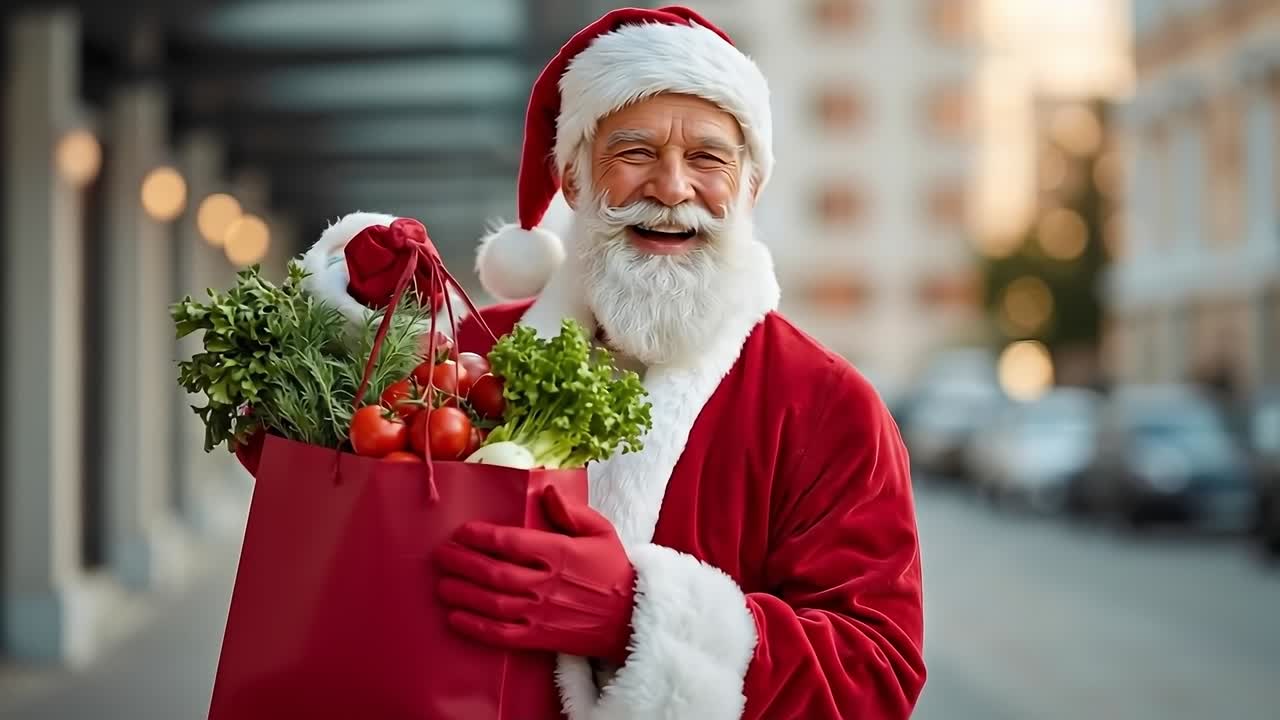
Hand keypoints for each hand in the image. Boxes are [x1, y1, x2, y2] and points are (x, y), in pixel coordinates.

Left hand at [434, 485, 635, 664]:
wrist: (631, 618)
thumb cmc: (614, 570)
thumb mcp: (601, 531)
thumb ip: (572, 511)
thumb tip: (546, 489)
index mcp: (560, 553)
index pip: (511, 542)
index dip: (481, 536)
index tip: (461, 531)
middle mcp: (546, 584)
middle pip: (494, 573)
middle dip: (462, 563)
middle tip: (441, 555)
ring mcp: (541, 614)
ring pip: (492, 603)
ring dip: (462, 593)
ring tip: (441, 584)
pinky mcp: (539, 638)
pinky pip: (501, 634)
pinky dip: (475, 628)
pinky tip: (455, 618)